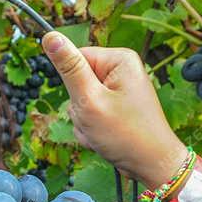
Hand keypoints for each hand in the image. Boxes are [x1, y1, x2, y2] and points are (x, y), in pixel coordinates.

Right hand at [41, 32, 187, 189]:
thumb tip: (50, 36)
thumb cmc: (125, 135)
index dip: (72, 85)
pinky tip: (105, 137)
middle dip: (80, 107)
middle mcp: (122, 70)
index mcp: (119, 59)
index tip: (85, 102)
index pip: (75, 59)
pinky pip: (92, 113)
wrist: (152, 165)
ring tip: (102, 131)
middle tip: (96, 121)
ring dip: (85, 121)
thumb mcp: (89, 99)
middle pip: (77, 82)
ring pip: (82, 101)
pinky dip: (93, 128)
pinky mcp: (118, 106)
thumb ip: (68, 68)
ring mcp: (120, 90)